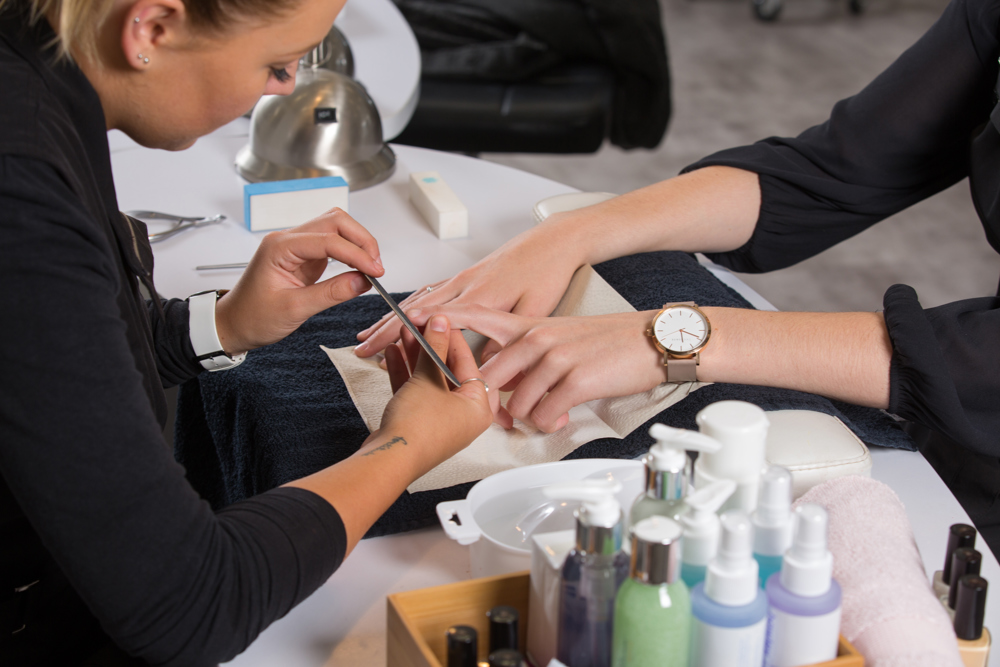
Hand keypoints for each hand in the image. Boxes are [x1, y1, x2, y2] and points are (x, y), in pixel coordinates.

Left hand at [214, 208, 383, 354]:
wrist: (234, 324)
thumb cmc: (253, 317)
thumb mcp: (294, 309)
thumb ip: (331, 293)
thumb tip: (363, 281)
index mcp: (280, 247)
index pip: (328, 240)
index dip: (356, 253)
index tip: (375, 271)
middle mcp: (288, 240)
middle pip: (334, 222)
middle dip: (361, 240)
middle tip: (376, 266)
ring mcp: (296, 246)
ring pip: (335, 228)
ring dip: (357, 243)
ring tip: (371, 267)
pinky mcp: (304, 256)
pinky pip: (332, 244)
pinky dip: (350, 252)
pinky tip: (359, 267)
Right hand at [353, 218, 586, 359]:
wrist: (554, 241)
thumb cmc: (546, 273)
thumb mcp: (534, 311)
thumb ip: (507, 338)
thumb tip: (482, 367)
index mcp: (480, 296)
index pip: (432, 318)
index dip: (404, 334)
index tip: (382, 348)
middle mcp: (464, 285)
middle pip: (414, 310)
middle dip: (384, 330)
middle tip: (362, 348)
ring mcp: (462, 278)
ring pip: (417, 300)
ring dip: (391, 318)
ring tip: (369, 336)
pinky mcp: (466, 276)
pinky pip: (428, 291)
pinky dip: (408, 305)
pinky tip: (400, 314)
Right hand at [379, 315, 495, 476]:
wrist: (389, 460)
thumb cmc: (418, 428)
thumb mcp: (429, 379)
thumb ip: (435, 348)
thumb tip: (440, 323)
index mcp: (478, 408)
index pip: (468, 363)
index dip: (452, 338)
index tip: (440, 319)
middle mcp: (461, 415)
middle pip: (447, 370)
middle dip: (430, 345)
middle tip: (420, 323)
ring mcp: (438, 420)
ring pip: (428, 379)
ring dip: (415, 356)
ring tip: (404, 332)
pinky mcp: (417, 423)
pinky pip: (413, 391)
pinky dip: (404, 373)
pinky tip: (393, 353)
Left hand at [408, 305, 666, 432]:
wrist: (649, 342)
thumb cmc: (607, 341)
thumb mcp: (559, 336)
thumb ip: (526, 353)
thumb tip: (502, 382)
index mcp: (529, 325)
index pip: (476, 319)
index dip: (443, 323)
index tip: (411, 324)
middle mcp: (535, 337)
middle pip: (489, 376)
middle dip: (491, 404)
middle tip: (502, 419)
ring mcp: (554, 357)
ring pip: (515, 403)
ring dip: (527, 418)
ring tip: (547, 414)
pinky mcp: (573, 379)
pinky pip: (544, 415)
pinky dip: (550, 424)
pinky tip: (561, 419)